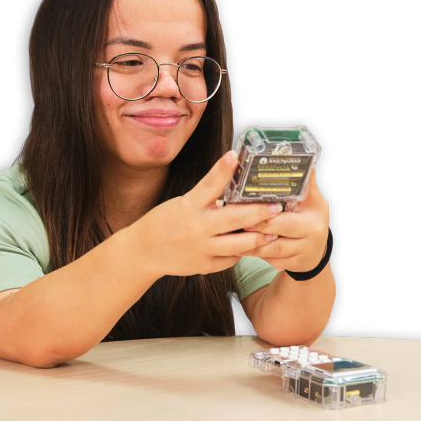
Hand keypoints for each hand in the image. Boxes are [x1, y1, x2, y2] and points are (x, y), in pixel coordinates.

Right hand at [125, 150, 281, 278]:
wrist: (143, 253)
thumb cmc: (162, 224)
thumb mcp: (181, 205)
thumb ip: (205, 200)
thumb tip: (231, 192)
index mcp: (188, 207)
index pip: (208, 184)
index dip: (222, 169)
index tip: (235, 155)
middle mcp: (197, 227)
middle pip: (236, 218)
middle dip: (260, 212)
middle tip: (277, 206)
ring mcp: (202, 248)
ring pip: (240, 244)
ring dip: (259, 237)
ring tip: (272, 232)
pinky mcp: (205, 265)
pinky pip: (231, 259)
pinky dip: (241, 252)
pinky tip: (247, 246)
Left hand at [237, 168, 329, 272]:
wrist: (316, 252)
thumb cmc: (311, 219)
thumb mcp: (314, 200)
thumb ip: (306, 183)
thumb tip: (303, 161)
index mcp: (313, 219)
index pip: (286, 218)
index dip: (267, 215)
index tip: (252, 209)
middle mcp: (309, 238)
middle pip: (277, 234)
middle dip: (257, 227)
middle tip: (238, 221)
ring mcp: (299, 254)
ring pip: (270, 250)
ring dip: (251, 243)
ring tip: (233, 235)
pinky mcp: (289, 265)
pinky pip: (269, 260)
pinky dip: (253, 254)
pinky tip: (239, 247)